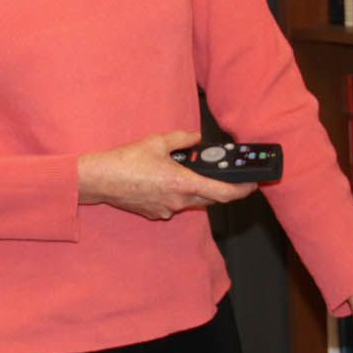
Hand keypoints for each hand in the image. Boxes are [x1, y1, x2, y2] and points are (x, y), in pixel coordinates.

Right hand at [78, 130, 256, 220]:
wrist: (100, 180)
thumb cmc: (126, 161)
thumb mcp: (157, 141)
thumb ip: (183, 139)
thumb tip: (196, 138)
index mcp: (182, 183)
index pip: (223, 193)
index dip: (242, 190)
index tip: (252, 185)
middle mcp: (178, 201)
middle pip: (210, 199)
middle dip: (219, 187)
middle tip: (222, 174)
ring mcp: (166, 210)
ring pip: (192, 201)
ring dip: (195, 189)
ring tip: (183, 171)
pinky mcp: (156, 213)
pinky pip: (175, 205)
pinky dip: (176, 193)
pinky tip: (163, 181)